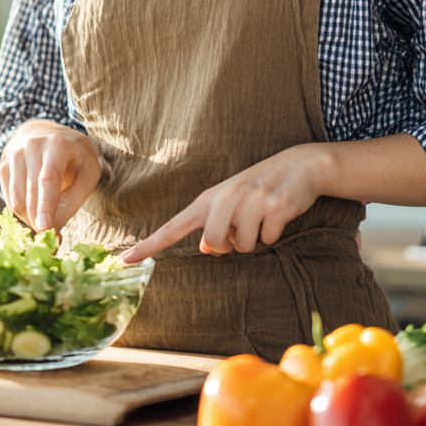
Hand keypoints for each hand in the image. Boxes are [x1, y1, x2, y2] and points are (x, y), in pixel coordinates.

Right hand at [0, 119, 100, 232]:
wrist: (47, 134)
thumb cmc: (74, 157)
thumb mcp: (87, 172)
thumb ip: (73, 199)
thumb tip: (53, 228)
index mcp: (56, 144)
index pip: (48, 179)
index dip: (46, 205)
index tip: (45, 228)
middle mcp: (31, 147)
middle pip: (31, 194)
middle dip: (41, 220)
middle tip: (56, 237)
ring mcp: (14, 156)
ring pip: (18, 201)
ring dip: (33, 218)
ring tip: (49, 217)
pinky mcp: (3, 167)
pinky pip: (10, 201)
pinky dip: (23, 212)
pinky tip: (36, 206)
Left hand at [121, 145, 329, 263]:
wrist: (300, 165)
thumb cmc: (259, 189)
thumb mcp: (232, 203)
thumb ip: (214, 225)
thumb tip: (206, 249)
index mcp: (209, 198)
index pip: (173, 226)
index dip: (149, 245)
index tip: (125, 261)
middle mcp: (225, 197)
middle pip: (214, 244)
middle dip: (230, 245)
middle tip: (242, 226)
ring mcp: (250, 201)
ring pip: (243, 246)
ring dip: (254, 238)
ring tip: (261, 216)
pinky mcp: (274, 206)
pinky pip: (268, 239)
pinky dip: (274, 233)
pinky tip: (278, 213)